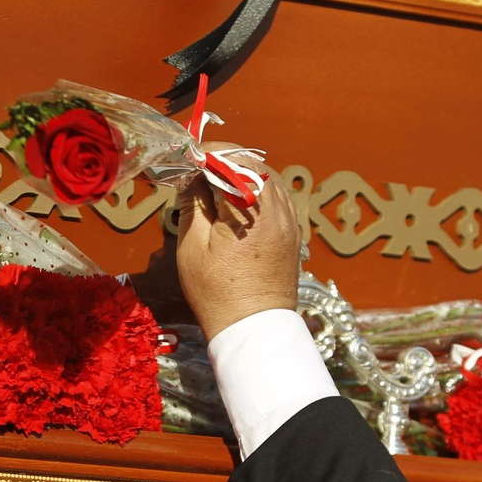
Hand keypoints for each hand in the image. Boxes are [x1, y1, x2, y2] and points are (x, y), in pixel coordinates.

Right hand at [176, 170, 301, 342]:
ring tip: (216, 184)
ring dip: (243, 174)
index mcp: (252, 210)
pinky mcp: (293, 234)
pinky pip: (277, 198)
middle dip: (225, 160)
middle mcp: (278, 210)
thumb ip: (193, 203)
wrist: (253, 329)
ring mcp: (290, 221)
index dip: (208, 152)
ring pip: (268, 179)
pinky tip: (238, 203)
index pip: (231, 160)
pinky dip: (257, 191)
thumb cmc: (216, 293)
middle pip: (253, 165)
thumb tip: (192, 176)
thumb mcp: (192, 247)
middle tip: (198, 169)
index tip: (189, 156)